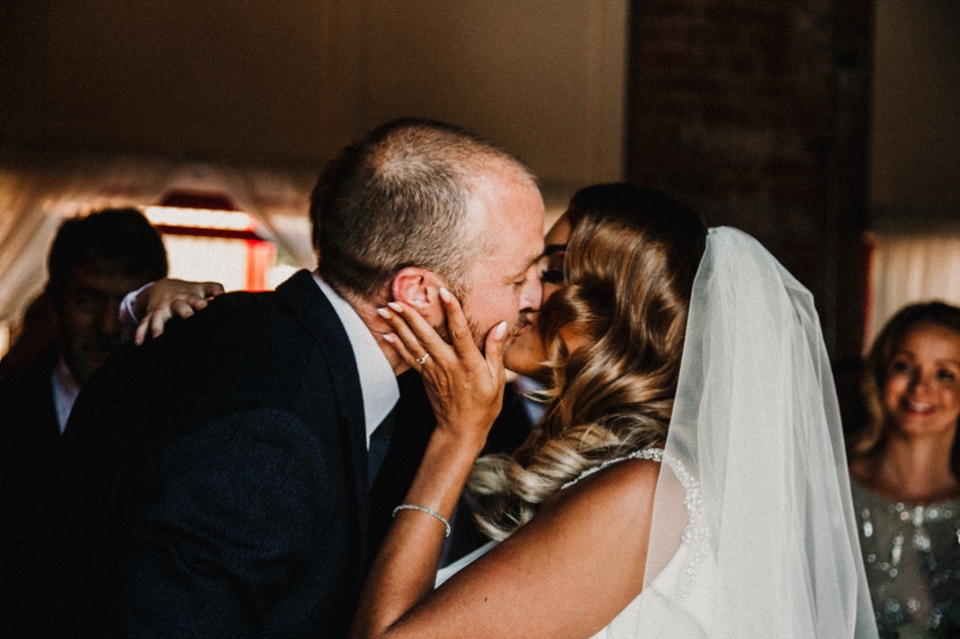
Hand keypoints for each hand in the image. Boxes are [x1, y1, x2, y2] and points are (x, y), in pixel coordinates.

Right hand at [134, 279, 224, 343]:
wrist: (162, 287)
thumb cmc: (189, 292)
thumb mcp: (201, 288)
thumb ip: (214, 289)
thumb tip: (223, 294)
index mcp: (189, 296)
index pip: (195, 299)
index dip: (200, 303)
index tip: (205, 307)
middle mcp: (174, 302)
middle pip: (179, 307)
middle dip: (184, 313)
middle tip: (189, 318)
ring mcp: (161, 309)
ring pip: (158, 317)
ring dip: (157, 326)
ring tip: (157, 337)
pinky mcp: (150, 315)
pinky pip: (143, 324)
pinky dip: (140, 333)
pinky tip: (138, 343)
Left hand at [378, 287, 507, 450]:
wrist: (462, 429)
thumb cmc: (484, 404)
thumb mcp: (497, 378)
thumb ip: (495, 350)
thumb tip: (500, 324)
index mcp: (469, 363)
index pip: (460, 332)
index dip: (452, 311)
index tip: (443, 291)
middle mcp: (448, 364)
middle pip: (427, 336)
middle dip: (411, 316)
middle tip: (397, 299)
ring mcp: (434, 371)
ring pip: (414, 344)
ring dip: (399, 326)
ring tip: (386, 309)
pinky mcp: (425, 376)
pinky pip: (409, 358)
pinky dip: (397, 345)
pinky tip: (387, 333)